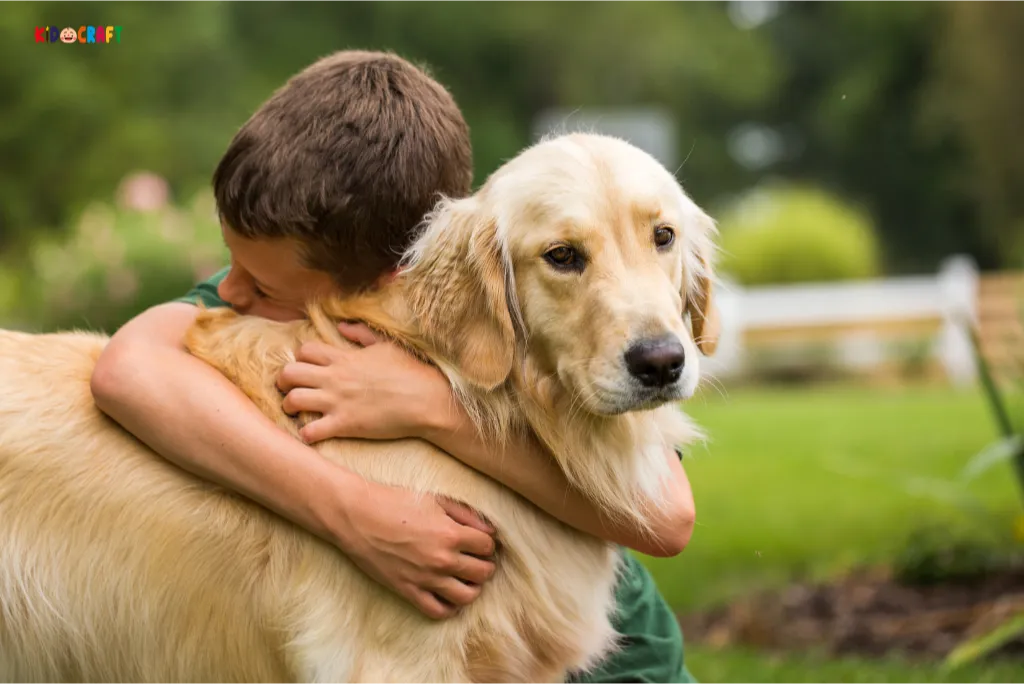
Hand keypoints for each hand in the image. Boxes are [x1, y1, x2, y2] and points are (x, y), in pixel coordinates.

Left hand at [277, 322, 453, 443]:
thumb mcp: (386, 345)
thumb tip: (342, 325)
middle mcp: (335, 378)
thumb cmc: (411, 371)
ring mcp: (338, 402)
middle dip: (283, 381)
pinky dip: (306, 434)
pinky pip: (310, 431)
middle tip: (289, 389)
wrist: (427, 400)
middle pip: (289, 373)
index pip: (304, 350)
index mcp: (344, 357)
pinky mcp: (345, 424)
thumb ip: (361, 334)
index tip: (307, 368)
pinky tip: (312, 434)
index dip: (300, 358)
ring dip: (288, 407)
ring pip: (292, 401)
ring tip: (296, 412)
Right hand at [331, 477, 497, 618]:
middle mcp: (442, 559)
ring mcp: (425, 578)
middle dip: (484, 565)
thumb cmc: (395, 502)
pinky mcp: (407, 591)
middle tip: (475, 559)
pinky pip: (438, 611)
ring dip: (472, 588)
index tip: (478, 541)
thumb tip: (490, 530)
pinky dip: (449, 608)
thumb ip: (466, 514)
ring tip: (465, 578)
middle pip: (483, 573)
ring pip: (466, 596)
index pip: (487, 546)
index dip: (486, 543)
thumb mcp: (435, 499)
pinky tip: (448, 595)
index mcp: (450, 534)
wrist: (357, 516)